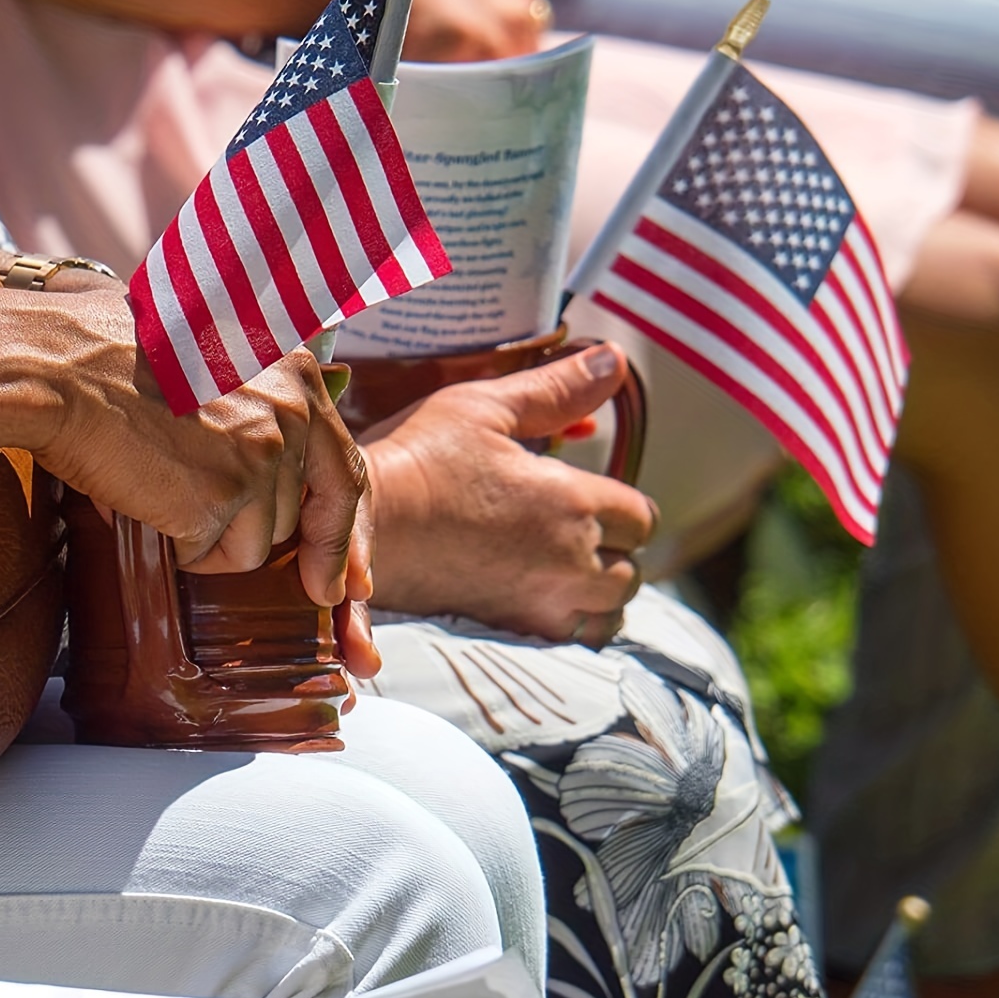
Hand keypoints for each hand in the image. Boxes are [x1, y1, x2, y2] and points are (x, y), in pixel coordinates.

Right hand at [31, 293, 371, 598]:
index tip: (346, 580)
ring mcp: (261, 456)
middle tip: (237, 542)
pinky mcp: (223, 495)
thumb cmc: (117, 357)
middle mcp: (294, 413)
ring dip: (209, 535)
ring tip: (162, 485)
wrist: (60, 366)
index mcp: (299, 376)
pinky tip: (146, 497)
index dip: (341, 534)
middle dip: (263, 539)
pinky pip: (211, 555)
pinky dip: (176, 545)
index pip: (343, 470)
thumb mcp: (218, 358)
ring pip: (256, 543)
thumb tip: (284, 462)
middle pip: (300, 516)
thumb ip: (264, 401)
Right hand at [362, 343, 656, 645]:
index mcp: (573, 503)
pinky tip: (537, 596)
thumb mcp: (486, 407)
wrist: (357, 528)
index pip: (640, 518)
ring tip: (564, 566)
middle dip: (615, 551)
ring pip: (607, 614)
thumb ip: (558, 389)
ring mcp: (540, 604)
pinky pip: (568, 639)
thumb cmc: (419, 459)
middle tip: (575, 527)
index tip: (588, 492)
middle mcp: (569, 563)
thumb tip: (614, 358)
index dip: (622, 503)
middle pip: (630, 573)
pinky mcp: (508, 631)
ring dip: (597, 593)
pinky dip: (567, 622)